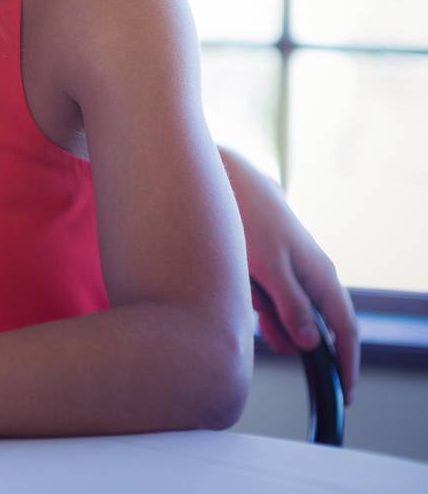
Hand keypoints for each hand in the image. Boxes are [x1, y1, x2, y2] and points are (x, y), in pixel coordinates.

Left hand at [222, 148, 358, 401]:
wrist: (227, 179)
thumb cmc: (248, 220)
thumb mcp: (267, 267)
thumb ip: (289, 304)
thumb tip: (310, 342)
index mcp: (320, 275)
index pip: (344, 328)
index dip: (346, 362)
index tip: (346, 393)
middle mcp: (312, 273)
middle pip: (319, 323)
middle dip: (309, 346)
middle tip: (300, 365)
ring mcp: (293, 267)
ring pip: (290, 310)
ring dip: (277, 322)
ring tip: (259, 313)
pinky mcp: (271, 263)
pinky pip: (271, 296)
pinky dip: (263, 307)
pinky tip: (254, 309)